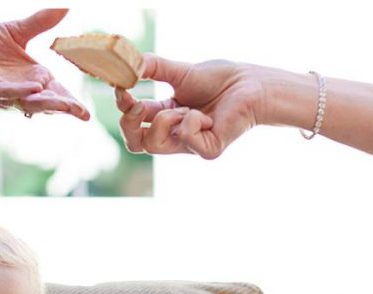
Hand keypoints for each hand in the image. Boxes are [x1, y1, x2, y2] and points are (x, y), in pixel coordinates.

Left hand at [0, 9, 89, 120]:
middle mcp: (20, 87)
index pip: (56, 92)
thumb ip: (39, 23)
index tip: (86, 114)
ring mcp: (2, 90)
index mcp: (32, 76)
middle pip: (45, 102)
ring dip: (45, 104)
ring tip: (63, 105)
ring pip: (26, 101)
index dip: (71, 103)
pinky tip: (33, 88)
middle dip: (62, 107)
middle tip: (81, 113)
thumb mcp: (15, 31)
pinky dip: (18, 91)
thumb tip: (65, 7)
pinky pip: (2, 91)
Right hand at [115, 55, 264, 158]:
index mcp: (165, 117)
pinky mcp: (206, 151)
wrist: (251, 84)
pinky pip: (184, 137)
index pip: (133, 122)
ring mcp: (189, 146)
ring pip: (154, 144)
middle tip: (134, 106)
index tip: (122, 89)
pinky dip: (192, 120)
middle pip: (135, 144)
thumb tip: (128, 64)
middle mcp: (174, 135)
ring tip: (187, 108)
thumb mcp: (179, 71)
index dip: (123, 108)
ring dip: (165, 119)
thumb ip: (153, 68)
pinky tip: (208, 117)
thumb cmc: (219, 79)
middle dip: (128, 124)